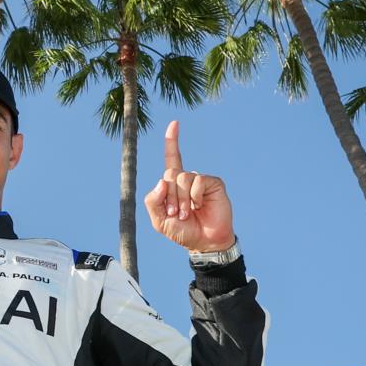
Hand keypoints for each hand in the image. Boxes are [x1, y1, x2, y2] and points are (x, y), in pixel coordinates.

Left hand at [143, 121, 235, 251]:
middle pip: (170, 174)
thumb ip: (152, 202)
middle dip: (170, 197)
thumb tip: (161, 181)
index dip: (172, 141)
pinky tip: (200, 206)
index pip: (172, 158)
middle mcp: (187, 179)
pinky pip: (197, 181)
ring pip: (182, 178)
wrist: (204, 242)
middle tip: (176, 214)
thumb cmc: (182, 231)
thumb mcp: (159, 221)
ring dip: (181, 199)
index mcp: (173, 185)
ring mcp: (200, 181)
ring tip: (187, 213)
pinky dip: (194, 196)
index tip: (174, 124)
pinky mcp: (213, 183)